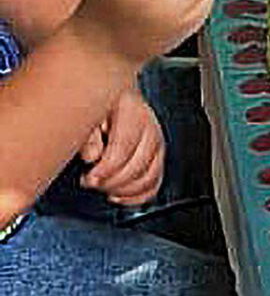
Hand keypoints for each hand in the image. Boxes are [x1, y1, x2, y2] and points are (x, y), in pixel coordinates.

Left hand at [78, 89, 165, 205]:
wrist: (112, 98)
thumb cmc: (96, 107)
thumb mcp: (86, 114)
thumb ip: (87, 135)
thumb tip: (92, 156)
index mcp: (132, 112)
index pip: (124, 147)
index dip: (106, 168)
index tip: (87, 178)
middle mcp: (150, 127)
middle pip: (139, 164)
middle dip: (113, 181)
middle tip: (92, 183)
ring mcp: (156, 143)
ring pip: (150, 176)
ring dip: (125, 189)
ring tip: (104, 188)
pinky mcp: (157, 157)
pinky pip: (154, 183)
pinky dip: (138, 195)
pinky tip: (119, 196)